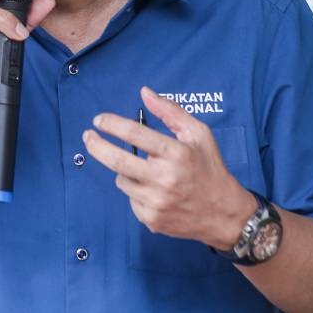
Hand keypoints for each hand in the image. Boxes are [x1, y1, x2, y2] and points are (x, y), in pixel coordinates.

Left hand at [83, 86, 254, 249]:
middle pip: (117, 160)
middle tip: (88, 136)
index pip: (135, 134)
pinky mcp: (152, 219)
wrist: (224, 214)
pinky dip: (136, 191)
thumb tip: (144, 92)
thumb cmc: (210, 168)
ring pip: (122, 180)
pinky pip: (131, 199)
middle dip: (96, 145)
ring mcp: (157, 202)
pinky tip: (154, 191)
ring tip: (145, 170)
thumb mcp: (199, 134)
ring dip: (126, 171)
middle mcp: (164, 179)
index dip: (112, 124)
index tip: (98, 120)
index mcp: (176, 154)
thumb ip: (171, 111)